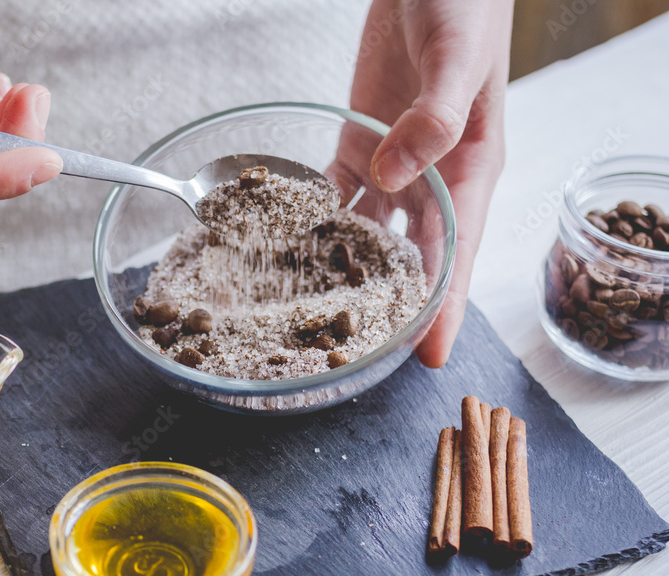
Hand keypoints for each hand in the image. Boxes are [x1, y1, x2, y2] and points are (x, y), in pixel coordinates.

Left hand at [350, 0, 512, 366]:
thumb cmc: (464, 9)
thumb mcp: (458, 60)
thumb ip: (433, 118)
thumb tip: (393, 177)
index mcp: (470, 169)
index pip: (458, 252)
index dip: (443, 306)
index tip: (427, 354)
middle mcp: (432, 179)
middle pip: (414, 258)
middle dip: (392, 305)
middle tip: (362, 352)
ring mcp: (393, 164)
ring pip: (371, 233)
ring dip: (347, 270)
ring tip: (317, 314)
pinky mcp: (359, 143)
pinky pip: (337, 192)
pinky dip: (317, 219)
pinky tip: (292, 247)